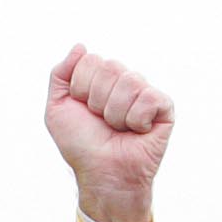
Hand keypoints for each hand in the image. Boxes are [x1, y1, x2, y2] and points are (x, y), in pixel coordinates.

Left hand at [45, 45, 172, 221]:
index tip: (84, 111)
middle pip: (110, 67)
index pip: (90, 60)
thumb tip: (81, 46)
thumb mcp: (57, 110)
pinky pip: (148, 98)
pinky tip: (137, 132)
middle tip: (102, 123)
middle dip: (98, 101)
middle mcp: (124, 82)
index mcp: (101, 79)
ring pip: (129, 82)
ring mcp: (145, 93)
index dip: (81, 89)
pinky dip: (136, 120)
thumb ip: (60, 75)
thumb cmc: (82, 146)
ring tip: (118, 129)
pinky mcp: (164, 108)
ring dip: (116, 114)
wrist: (102, 175)